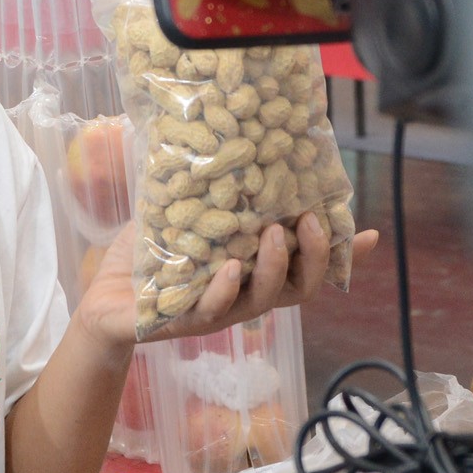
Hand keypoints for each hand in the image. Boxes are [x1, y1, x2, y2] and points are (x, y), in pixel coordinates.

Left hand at [76, 214, 381, 347]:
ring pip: (262, 301)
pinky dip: (224, 290)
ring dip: (273, 268)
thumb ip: (219, 197)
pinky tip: (230, 270)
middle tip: (308, 219)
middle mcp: (244, 297)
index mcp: (254, 274)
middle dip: (313, 257)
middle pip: (298, 289)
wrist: (104, 300)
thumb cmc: (151, 259)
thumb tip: (242, 151)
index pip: (307, 267)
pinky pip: (211, 310)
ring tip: (274, 235)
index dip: (339, 255)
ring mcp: (217, 313)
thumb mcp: (187, 219)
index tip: (368, 232)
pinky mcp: (181, 321)